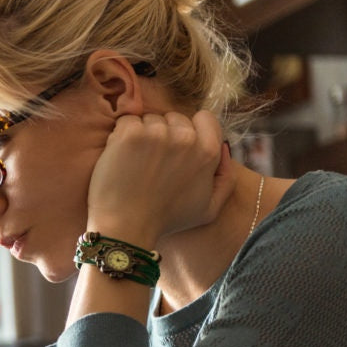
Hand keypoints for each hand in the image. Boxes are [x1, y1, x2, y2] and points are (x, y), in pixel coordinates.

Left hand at [86, 109, 226, 243]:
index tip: (176, 148)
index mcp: (208, 152)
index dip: (190, 130)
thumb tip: (224, 147)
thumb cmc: (165, 221)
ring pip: (149, 119)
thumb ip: (226, 178)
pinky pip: (126, 121)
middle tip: (152, 163)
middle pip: (174, 118)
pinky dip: (120, 136)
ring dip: (141, 135)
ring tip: (136, 165)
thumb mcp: (209, 209)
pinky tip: (121, 159)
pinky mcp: (130, 134)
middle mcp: (186, 138)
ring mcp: (157, 134)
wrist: (126, 228)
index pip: (205, 118)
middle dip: (163, 134)